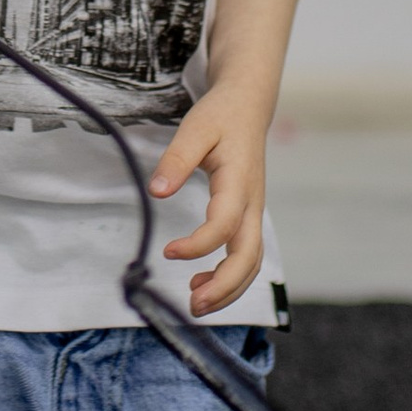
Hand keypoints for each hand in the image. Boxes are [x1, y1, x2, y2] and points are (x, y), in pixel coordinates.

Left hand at [151, 77, 276, 314]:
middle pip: (249, 256)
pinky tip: (201, 280)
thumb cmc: (221, 117)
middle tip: (193, 305)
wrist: (248, 105)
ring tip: (196, 304)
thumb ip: (176, 160)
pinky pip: (247, 255)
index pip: (225, 224)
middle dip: (224, 286)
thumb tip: (157, 191)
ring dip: (229, 289)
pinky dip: (230, 276)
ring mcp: (253, 212)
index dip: (198, 245)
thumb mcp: (195, 128)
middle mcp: (252, 203)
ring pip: (252, 262)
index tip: (168, 252)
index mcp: (239, 181)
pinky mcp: (248, 216)